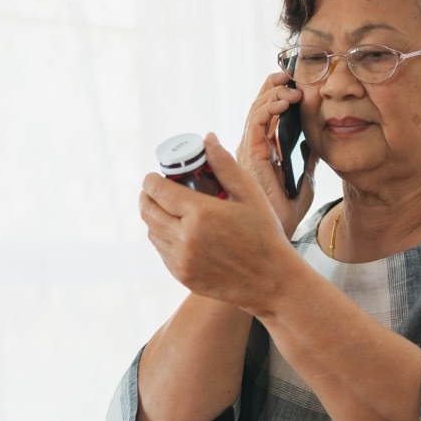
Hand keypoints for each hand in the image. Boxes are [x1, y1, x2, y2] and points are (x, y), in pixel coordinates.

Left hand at [140, 134, 300, 311]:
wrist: (272, 281)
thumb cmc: (265, 235)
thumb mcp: (250, 195)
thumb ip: (224, 166)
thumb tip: (207, 139)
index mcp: (200, 213)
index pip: (157, 190)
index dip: (151, 179)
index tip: (155, 176)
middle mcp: (185, 238)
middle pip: (147, 210)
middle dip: (147, 196)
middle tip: (156, 190)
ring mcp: (181, 260)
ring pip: (152, 231)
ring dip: (154, 217)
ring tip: (168, 210)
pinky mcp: (182, 276)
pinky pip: (161, 251)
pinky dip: (164, 238)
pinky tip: (178, 232)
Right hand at [236, 72, 318, 235]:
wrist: (281, 230)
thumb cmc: (289, 208)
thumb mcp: (306, 175)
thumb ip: (308, 156)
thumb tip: (316, 137)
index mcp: (264, 149)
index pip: (266, 113)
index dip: (277, 93)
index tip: (295, 81)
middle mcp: (253, 147)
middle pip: (258, 107)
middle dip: (272, 86)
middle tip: (290, 74)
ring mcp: (249, 150)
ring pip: (255, 110)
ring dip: (273, 94)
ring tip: (291, 87)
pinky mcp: (251, 155)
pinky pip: (257, 123)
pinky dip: (269, 108)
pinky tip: (285, 102)